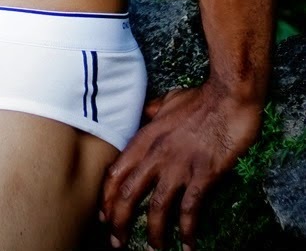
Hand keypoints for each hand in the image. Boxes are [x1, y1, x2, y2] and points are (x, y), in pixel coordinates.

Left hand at [100, 80, 262, 249]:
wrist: (228, 96)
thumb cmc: (200, 98)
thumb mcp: (167, 101)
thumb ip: (152, 112)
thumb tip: (144, 114)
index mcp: (146, 137)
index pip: (117, 172)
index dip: (108, 197)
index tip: (104, 215)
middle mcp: (157, 154)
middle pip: (129, 193)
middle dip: (120, 221)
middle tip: (117, 241)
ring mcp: (179, 165)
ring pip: (156, 207)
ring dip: (153, 233)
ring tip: (153, 248)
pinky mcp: (203, 174)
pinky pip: (190, 209)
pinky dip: (187, 231)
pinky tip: (187, 245)